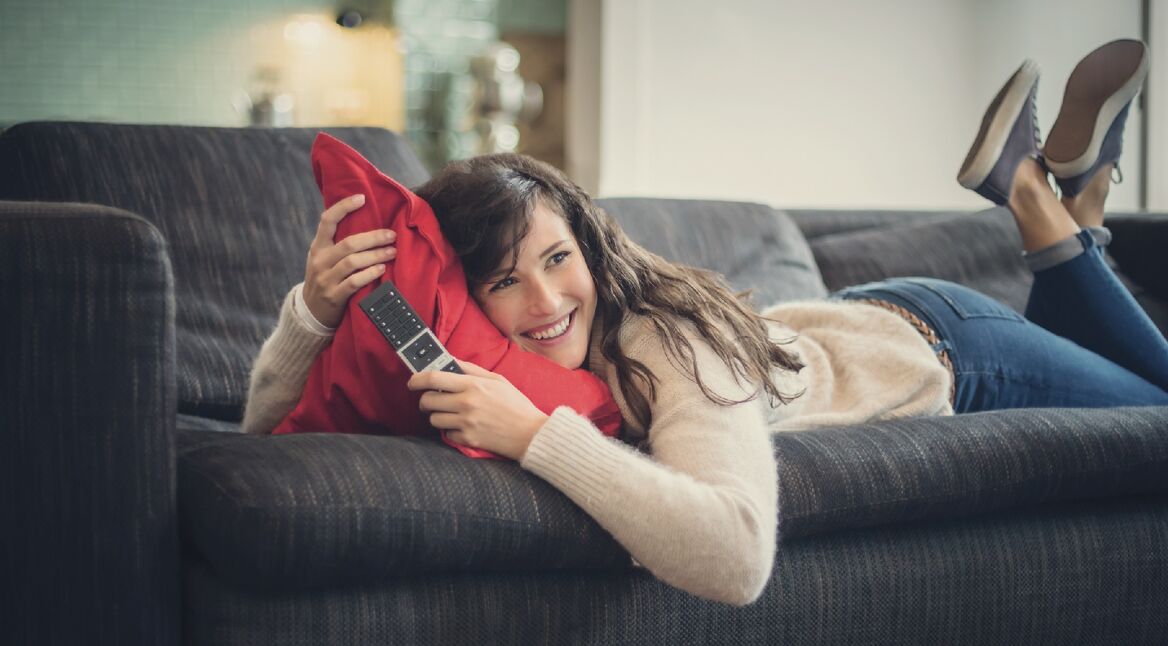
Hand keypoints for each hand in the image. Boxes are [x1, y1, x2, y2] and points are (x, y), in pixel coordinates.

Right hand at [302, 194, 397, 327]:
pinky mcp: (334, 296)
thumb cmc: (325, 277)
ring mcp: (326, 279)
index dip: (343, 207)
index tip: (362, 198)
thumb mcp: (323, 257)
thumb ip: (337, 242)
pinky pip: (354, 282)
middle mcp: (320, 260)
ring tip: (392, 252)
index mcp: (318, 246)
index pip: (327, 220)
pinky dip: (369, 274)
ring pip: (353, 262)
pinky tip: (382, 269)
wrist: (310, 311)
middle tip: (392, 235)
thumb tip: (365, 219)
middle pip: (349, 243)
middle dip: (373, 238)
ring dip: (376, 256)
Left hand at [408, 361, 549, 460]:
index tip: (412, 381)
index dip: (417, 379)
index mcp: (474, 385)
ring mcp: (466, 423)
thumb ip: (471, 370)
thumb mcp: (497, 380)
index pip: (433, 378)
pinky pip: (446, 434)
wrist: (531, 433)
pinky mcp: (468, 440)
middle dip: (426, 400)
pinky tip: (464, 427)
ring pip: (433, 419)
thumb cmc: (516, 405)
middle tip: (432, 400)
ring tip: (452, 414)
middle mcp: (467, 404)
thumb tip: (450, 361)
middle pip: (428, 400)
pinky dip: (451, 431)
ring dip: (438, 416)